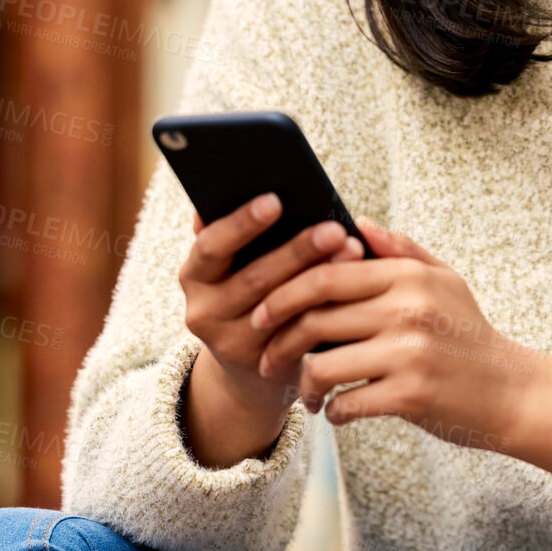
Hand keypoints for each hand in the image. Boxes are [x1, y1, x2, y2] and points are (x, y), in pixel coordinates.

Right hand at [179, 193, 366, 418]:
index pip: (211, 246)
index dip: (241, 224)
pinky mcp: (262, 365)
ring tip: (353, 251)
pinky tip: (355, 289)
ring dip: (320, 278)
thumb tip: (237, 185)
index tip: (275, 200)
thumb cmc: (251, 288)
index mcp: (195, 275)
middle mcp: (204, 311)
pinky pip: (298, 334)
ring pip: (280, 308)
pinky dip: (327, 308)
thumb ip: (236, 232)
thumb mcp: (233, 262)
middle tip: (334, 228)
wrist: (249, 362)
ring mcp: (231, 343)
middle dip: (298, 251)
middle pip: (254, 279)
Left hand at [250, 215, 533, 453]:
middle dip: (279, 343)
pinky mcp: (410, 395)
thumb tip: (358, 222)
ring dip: (305, 385)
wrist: (512, 391)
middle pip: (315, 320)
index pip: (325, 274)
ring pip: (322, 367)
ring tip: (306, 395)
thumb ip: (400, 249)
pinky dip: (332, 412)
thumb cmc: (470, 333)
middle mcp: (407, 310)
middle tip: (268, 361)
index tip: (261, 312)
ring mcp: (408, 353)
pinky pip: (346, 404)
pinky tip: (336, 412)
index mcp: (408, 277)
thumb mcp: (445, 280)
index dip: (283, 293)